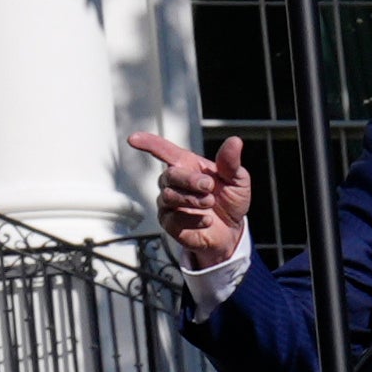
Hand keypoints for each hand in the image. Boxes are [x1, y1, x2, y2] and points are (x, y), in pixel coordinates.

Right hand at [127, 133, 249, 272]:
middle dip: (189, 180)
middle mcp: (174, 182)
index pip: (163, 151)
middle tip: (209, 186)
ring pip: (169, 196)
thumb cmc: (230, 201)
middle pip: (169, 174)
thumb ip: (231, 162)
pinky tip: (207, 220)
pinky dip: (193, 218)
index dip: (148, 143)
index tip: (134, 139)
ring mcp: (169, 203)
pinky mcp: (169, 223)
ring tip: (210, 203)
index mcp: (188, 165)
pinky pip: (173, 219)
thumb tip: (234, 141)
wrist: (232, 231)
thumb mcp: (237, 180)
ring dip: (192, 199)